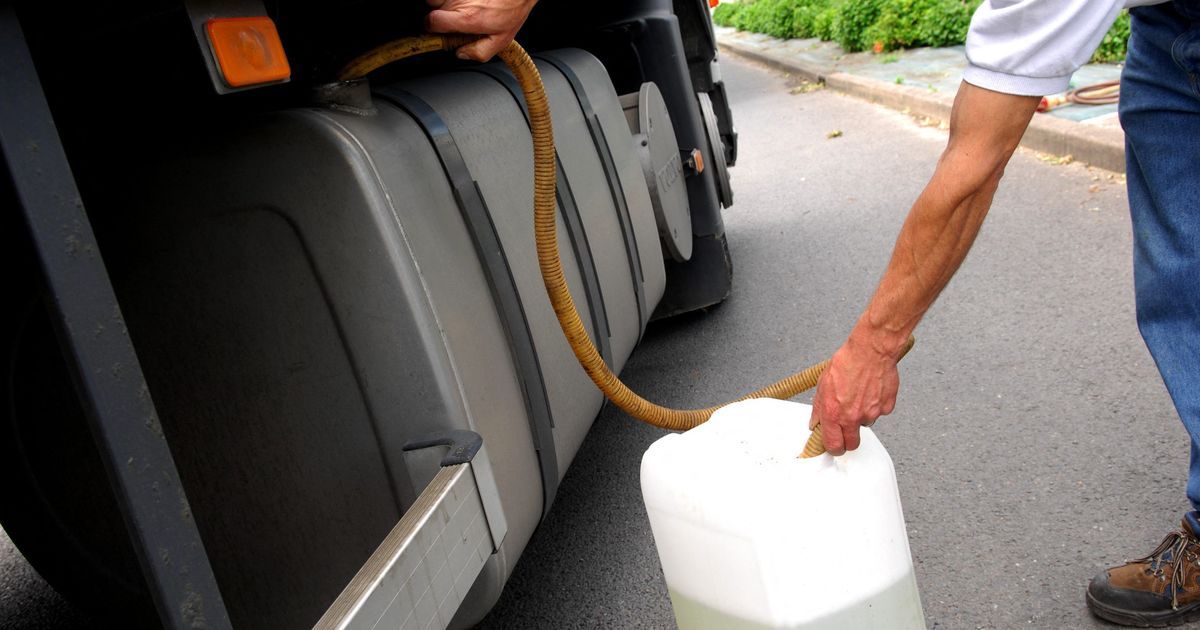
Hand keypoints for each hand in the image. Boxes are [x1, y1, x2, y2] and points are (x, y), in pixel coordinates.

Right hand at [425, 0, 538, 61]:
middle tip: (454, 17)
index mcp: (467, 18)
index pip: (432, 21)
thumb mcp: (502, 39)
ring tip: (460, 7)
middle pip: (431, 6)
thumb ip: (480, 52)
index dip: (431, 27)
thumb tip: (462, 54)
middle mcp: (459, 1)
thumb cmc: (512, 9)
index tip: (437, 29)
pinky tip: (466, 1)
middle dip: (440, 12)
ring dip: (444, 1)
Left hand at [810, 332, 900, 455]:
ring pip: (866, 424)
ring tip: (858, 396)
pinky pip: (879, 412)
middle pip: (852, 444)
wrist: (870, 351)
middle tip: (846, 428)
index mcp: (834, 413)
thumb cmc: (847, 363)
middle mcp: (853, 417)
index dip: (834, 448)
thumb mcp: (823, 385)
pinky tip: (870, 391)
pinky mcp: (886, 407)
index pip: (834, 446)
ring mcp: (871, 413)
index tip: (834, 445)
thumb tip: (816, 422)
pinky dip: (875, 405)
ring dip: (861, 417)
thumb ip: (818, 408)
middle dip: (849, 440)